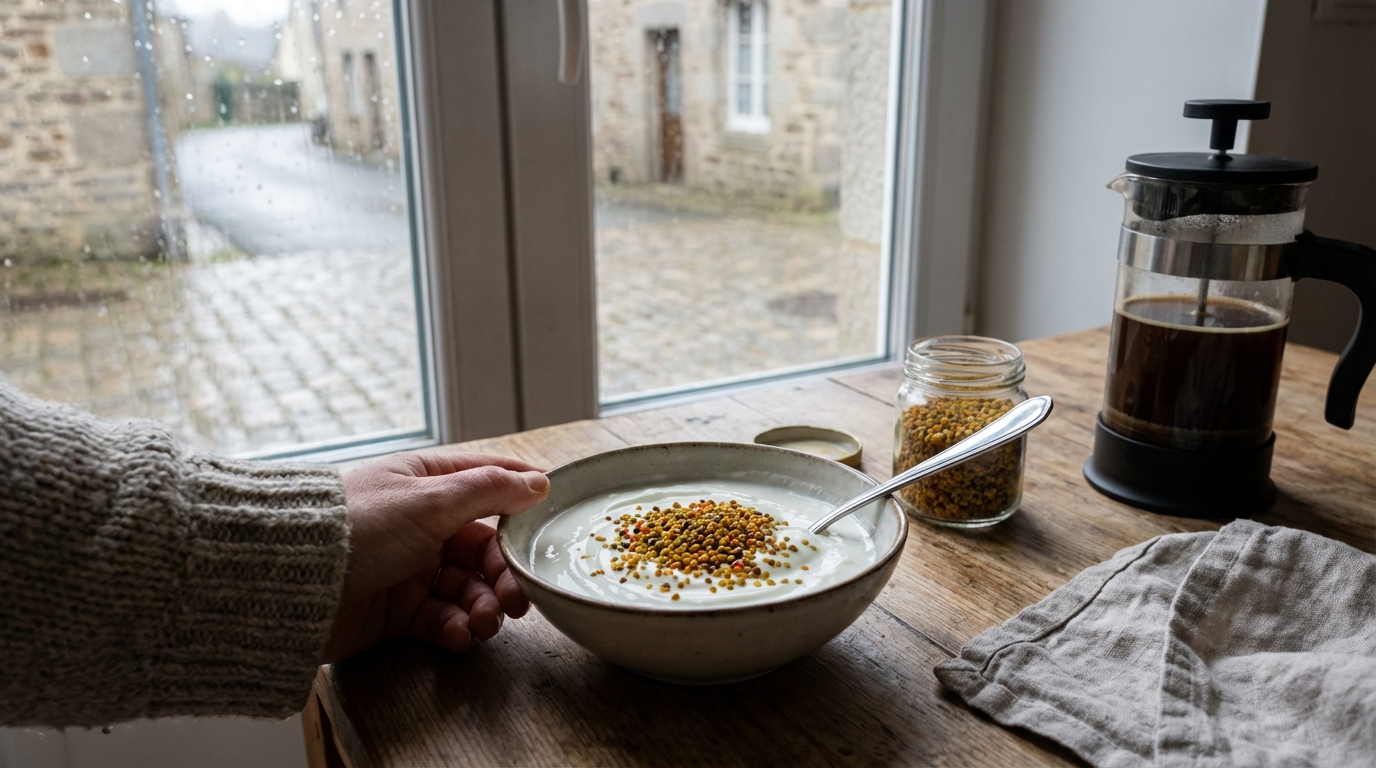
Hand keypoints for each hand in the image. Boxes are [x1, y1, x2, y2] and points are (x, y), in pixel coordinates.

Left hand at [321, 452, 549, 662]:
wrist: (292, 585)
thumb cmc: (359, 528)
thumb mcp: (430, 500)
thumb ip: (489, 492)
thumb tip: (538, 483)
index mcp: (424, 483)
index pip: (485, 481)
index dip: (520, 496)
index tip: (552, 514)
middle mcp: (419, 523)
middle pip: (483, 547)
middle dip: (504, 573)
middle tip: (519, 598)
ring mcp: (409, 568)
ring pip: (467, 587)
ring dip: (484, 606)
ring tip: (486, 622)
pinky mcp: (397, 611)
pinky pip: (442, 618)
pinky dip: (457, 627)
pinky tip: (460, 634)